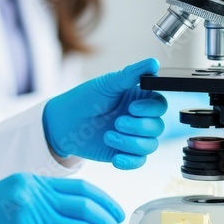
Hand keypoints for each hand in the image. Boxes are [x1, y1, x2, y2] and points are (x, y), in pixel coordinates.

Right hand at [0, 173, 123, 223]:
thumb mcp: (8, 196)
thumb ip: (39, 201)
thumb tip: (73, 218)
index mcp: (30, 182)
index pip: (80, 188)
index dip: (104, 201)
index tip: (115, 212)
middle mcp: (33, 198)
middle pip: (86, 208)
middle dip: (108, 222)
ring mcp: (30, 221)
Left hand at [42, 58, 166, 168]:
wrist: (63, 122)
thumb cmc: (85, 98)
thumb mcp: (108, 83)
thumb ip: (132, 74)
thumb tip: (153, 62)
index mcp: (138, 99)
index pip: (160, 105)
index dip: (150, 109)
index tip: (132, 108)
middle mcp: (139, 118)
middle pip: (157, 127)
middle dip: (138, 127)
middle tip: (117, 122)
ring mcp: (132, 137)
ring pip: (150, 145)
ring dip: (131, 143)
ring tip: (108, 136)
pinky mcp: (124, 153)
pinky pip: (138, 162)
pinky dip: (130, 161)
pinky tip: (117, 158)